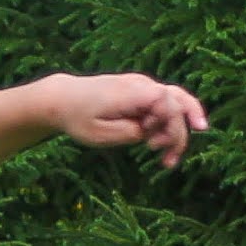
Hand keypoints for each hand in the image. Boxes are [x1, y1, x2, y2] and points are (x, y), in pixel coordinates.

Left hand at [50, 73, 209, 164]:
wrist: (63, 99)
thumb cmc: (79, 117)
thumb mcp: (101, 134)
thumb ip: (130, 133)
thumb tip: (151, 132)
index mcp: (133, 91)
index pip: (169, 103)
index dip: (169, 125)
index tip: (150, 144)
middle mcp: (142, 84)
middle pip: (178, 101)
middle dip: (179, 132)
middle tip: (168, 161)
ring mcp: (144, 86)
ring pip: (177, 100)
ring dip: (182, 126)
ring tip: (175, 155)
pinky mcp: (142, 93)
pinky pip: (166, 105)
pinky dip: (171, 123)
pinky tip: (167, 145)